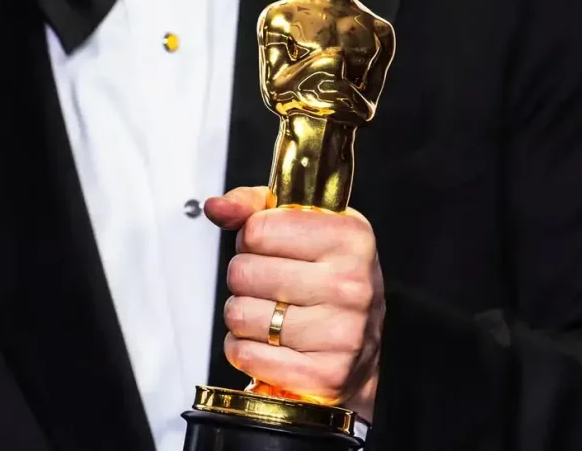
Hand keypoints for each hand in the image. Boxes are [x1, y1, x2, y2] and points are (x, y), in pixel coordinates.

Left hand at [204, 187, 384, 419]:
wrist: (363, 354)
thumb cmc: (330, 284)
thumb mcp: (306, 230)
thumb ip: (256, 208)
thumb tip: (217, 207)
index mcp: (350, 236)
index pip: (257, 229)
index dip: (252, 240)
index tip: (272, 249)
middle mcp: (351, 283)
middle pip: (243, 272)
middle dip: (245, 279)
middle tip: (272, 287)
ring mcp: (341, 331)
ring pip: (240, 314)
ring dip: (244, 317)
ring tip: (273, 316)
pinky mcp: (324, 374)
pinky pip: (245, 354)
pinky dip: (246, 350)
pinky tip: (271, 344)